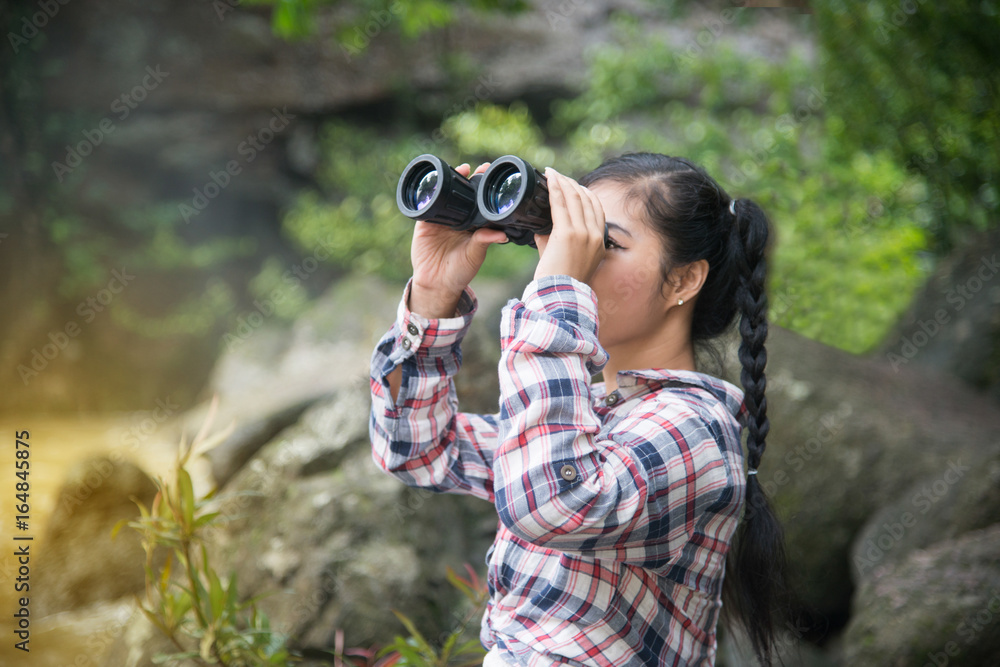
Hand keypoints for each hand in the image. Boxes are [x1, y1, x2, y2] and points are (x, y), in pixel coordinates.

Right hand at [409, 162, 507, 317]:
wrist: (437, 284)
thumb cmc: (460, 271)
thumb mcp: (475, 255)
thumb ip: (485, 241)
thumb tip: (502, 234)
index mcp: (473, 225)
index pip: (479, 202)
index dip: (484, 189)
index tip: (492, 177)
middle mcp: (458, 219)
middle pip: (464, 194)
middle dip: (470, 179)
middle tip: (480, 168)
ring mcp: (441, 219)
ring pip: (446, 195)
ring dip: (452, 181)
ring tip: (462, 169)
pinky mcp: (425, 223)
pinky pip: (427, 206)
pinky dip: (431, 194)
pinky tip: (435, 183)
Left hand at [533, 168, 605, 283]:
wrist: (560, 296)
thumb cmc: (560, 280)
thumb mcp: (566, 257)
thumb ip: (556, 238)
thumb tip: (541, 225)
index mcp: (599, 241)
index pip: (595, 208)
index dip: (583, 192)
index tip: (571, 184)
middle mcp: (594, 235)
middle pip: (586, 199)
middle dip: (571, 183)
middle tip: (557, 175)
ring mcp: (583, 233)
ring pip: (574, 198)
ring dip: (562, 182)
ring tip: (552, 173)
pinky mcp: (567, 234)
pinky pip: (561, 204)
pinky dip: (555, 188)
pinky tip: (549, 178)